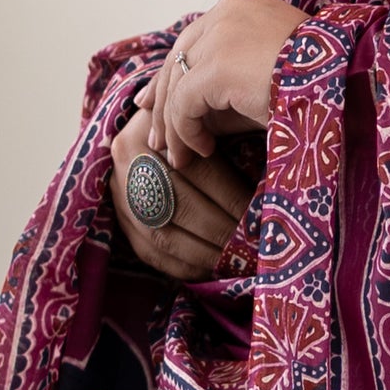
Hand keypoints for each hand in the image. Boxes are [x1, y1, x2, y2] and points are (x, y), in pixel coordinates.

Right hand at [107, 109, 256, 281]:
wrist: (145, 130)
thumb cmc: (190, 126)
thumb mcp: (204, 120)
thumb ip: (226, 136)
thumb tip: (270, 171)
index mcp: (154, 131)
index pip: (200, 171)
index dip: (232, 197)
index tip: (261, 215)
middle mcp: (128, 162)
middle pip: (181, 206)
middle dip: (223, 231)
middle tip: (256, 246)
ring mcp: (119, 195)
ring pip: (165, 235)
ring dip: (206, 254)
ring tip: (239, 261)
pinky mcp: (120, 222)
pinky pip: (152, 254)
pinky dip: (184, 267)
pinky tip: (212, 270)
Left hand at [134, 0, 310, 168]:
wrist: (346, 80)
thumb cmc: (320, 78)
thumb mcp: (272, 67)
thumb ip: (232, 75)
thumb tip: (192, 108)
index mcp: (242, 4)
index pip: (194, 39)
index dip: (174, 73)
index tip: (157, 103)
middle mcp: (226, 11)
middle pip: (179, 57)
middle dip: (163, 98)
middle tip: (157, 135)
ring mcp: (220, 35)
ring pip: (178, 83)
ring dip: (173, 125)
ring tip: (179, 156)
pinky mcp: (216, 65)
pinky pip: (184, 103)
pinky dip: (186, 131)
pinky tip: (201, 150)